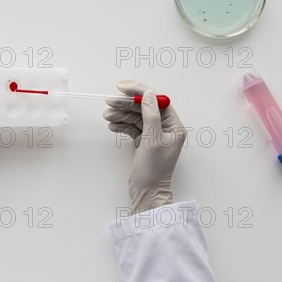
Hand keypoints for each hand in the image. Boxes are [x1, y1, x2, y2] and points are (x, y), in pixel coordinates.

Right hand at [103, 80, 185, 213]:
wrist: (147, 193)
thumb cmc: (154, 170)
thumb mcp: (152, 140)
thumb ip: (151, 115)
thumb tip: (148, 95)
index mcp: (174, 126)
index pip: (158, 101)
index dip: (141, 92)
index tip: (124, 88)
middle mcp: (165, 129)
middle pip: (144, 108)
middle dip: (126, 105)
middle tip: (109, 102)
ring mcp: (154, 135)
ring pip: (136, 117)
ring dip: (121, 115)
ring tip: (107, 116)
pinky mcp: (144, 142)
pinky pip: (132, 127)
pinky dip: (122, 125)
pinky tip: (112, 125)